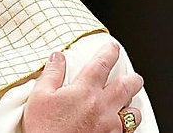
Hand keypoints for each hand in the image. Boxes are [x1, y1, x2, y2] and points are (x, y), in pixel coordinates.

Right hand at [23, 43, 142, 132]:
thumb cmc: (45, 127)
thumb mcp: (40, 96)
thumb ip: (52, 73)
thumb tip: (57, 56)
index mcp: (85, 90)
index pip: (102, 64)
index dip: (109, 52)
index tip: (112, 47)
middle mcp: (102, 106)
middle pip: (128, 86)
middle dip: (132, 78)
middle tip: (131, 75)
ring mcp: (110, 124)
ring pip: (133, 111)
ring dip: (130, 104)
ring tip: (125, 102)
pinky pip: (128, 129)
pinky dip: (126, 123)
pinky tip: (119, 122)